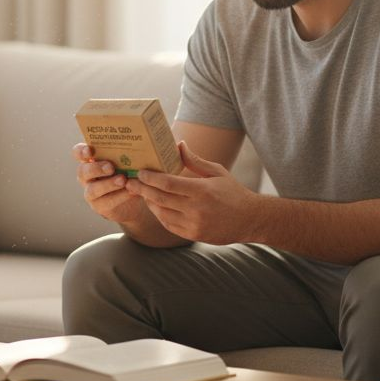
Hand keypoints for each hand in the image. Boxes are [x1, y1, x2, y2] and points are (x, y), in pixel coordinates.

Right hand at [72, 143, 146, 225]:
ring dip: (108, 184)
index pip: (78, 153)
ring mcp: (91, 191)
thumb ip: (125, 154)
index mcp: (90, 160)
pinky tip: (131, 191)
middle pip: (83, 171)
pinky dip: (120, 196)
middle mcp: (87, 175)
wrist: (135, 196)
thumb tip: (135, 145)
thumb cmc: (128, 171)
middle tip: (111, 167)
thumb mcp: (126, 161)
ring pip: (93, 189)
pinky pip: (106, 202)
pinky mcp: (99, 206)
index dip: (81, 151)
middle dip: (96, 168)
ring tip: (123, 181)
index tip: (90, 150)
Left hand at [126, 141, 260, 244]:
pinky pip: (168, 224)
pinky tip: (155, 205)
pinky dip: (159, 214)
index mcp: (202, 190)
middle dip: (142, 190)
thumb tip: (179, 145)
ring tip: (141, 192)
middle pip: (160, 198)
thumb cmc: (232, 192)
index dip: (150, 178)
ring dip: (149, 202)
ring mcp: (194, 224)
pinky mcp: (192, 235)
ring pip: (161, 213)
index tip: (140, 172)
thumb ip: (195, 160)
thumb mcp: (216, 172)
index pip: (168, 183)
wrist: (249, 219)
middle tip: (130, 182)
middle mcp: (196, 209)